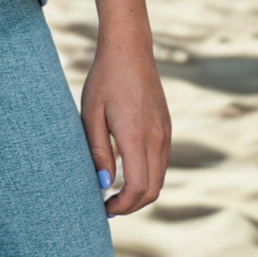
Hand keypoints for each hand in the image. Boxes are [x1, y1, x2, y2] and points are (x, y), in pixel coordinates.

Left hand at [80, 34, 170, 216]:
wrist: (129, 49)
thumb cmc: (104, 79)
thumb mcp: (91, 113)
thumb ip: (98, 150)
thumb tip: (104, 183)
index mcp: (136, 136)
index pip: (138, 188)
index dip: (123, 205)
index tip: (104, 207)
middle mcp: (157, 138)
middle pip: (152, 190)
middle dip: (132, 205)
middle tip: (108, 206)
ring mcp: (165, 133)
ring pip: (159, 178)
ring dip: (140, 192)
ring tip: (115, 192)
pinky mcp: (166, 127)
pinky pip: (161, 161)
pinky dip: (147, 175)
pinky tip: (127, 170)